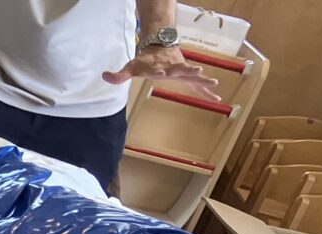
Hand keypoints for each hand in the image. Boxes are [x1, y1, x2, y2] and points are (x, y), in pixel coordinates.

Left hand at [104, 45, 220, 102]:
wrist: (161, 45)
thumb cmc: (145, 59)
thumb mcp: (131, 66)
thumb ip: (119, 74)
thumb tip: (104, 76)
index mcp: (158, 66)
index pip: (158, 68)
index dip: (159, 70)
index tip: (162, 72)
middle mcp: (172, 68)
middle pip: (181, 69)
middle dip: (189, 71)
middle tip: (198, 71)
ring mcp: (182, 71)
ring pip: (194, 76)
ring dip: (203, 80)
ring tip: (214, 85)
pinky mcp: (187, 76)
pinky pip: (198, 85)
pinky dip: (206, 91)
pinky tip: (216, 99)